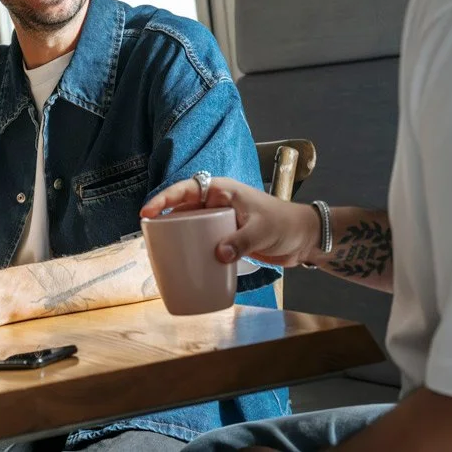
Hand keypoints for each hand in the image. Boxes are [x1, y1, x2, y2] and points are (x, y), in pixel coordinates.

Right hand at [140, 176, 319, 266]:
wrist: (304, 238)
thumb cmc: (285, 225)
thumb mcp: (262, 230)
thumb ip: (241, 241)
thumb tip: (217, 255)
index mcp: (223, 190)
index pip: (187, 189)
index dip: (164, 199)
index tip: (147, 212)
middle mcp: (217, 203)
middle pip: (183, 207)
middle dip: (163, 218)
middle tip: (148, 237)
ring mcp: (221, 220)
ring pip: (190, 224)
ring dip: (176, 235)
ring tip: (160, 251)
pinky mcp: (225, 236)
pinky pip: (202, 239)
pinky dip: (191, 248)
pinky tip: (184, 262)